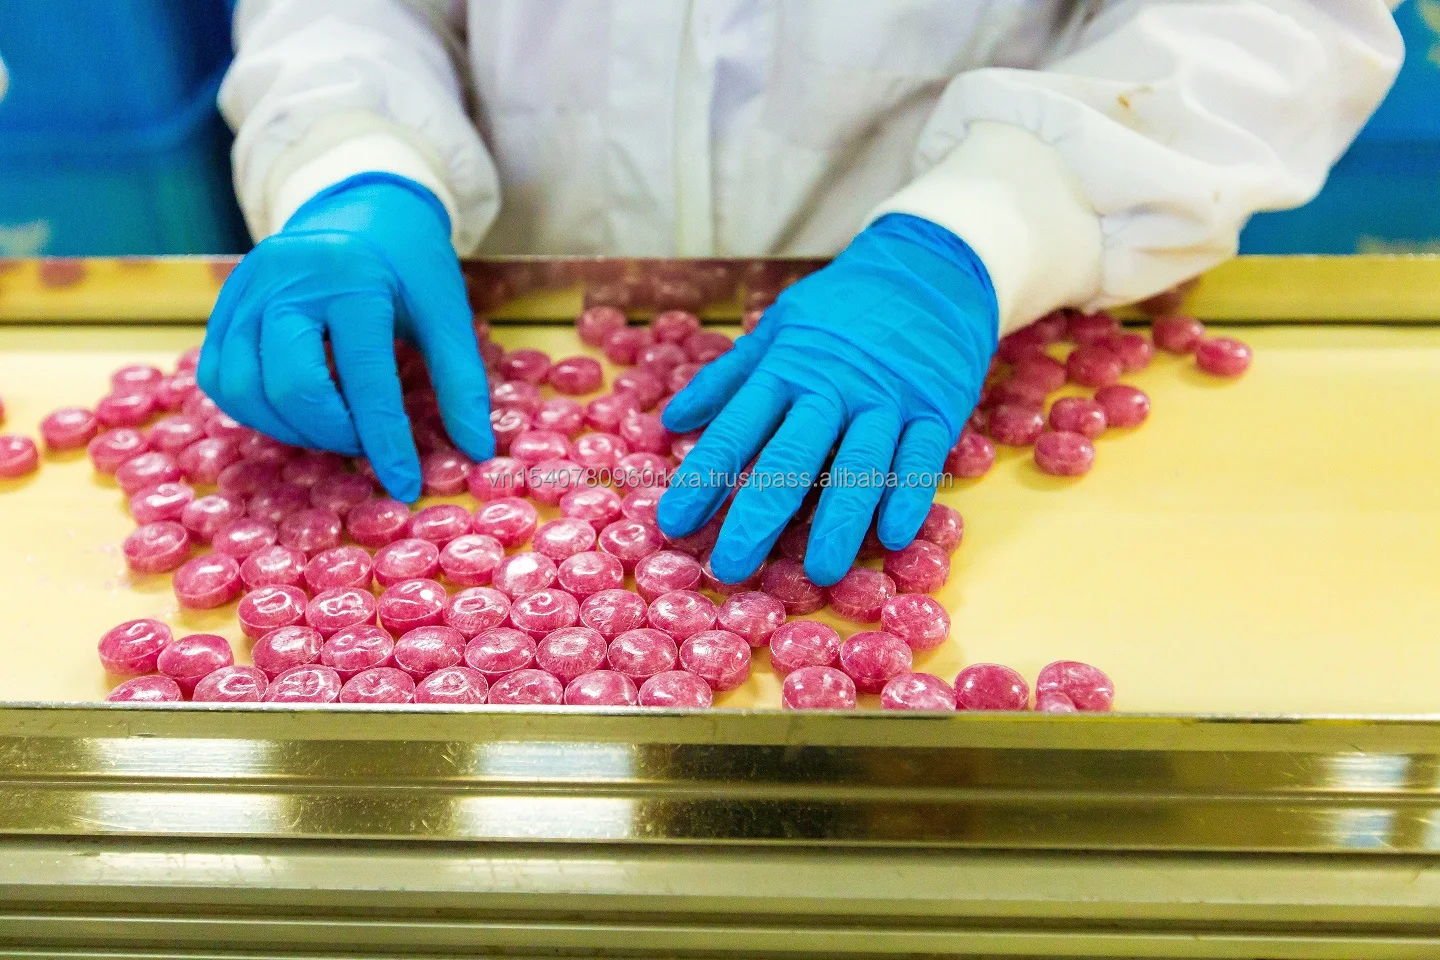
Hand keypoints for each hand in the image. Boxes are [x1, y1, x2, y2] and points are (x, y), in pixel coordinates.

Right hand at [198, 173, 492, 501]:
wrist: (360, 206)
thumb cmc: (409, 265)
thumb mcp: (447, 313)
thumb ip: (462, 381)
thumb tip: (477, 451)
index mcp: (351, 276)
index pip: (364, 376)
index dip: (385, 440)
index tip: (405, 484)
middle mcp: (286, 279)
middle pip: (290, 387)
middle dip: (333, 434)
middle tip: (365, 443)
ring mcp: (244, 290)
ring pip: (244, 390)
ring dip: (291, 429)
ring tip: (335, 427)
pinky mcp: (223, 306)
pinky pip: (219, 378)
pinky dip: (256, 411)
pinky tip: (298, 411)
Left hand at [657, 214, 996, 585]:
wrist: (930, 267)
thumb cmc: (843, 309)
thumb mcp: (779, 328)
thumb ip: (728, 377)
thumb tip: (671, 420)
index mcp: (786, 369)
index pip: (736, 431)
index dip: (703, 479)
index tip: (673, 524)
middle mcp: (833, 388)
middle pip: (791, 457)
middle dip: (758, 515)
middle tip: (731, 569)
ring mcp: (888, 400)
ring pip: (860, 465)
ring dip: (840, 521)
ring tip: (821, 573)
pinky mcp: (936, 408)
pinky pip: (922, 458)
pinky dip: (908, 496)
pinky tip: (894, 536)